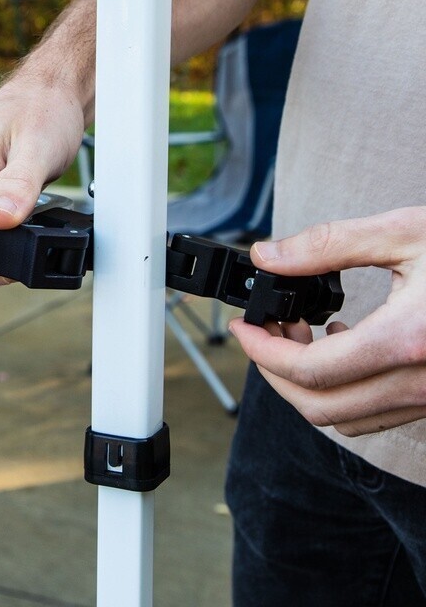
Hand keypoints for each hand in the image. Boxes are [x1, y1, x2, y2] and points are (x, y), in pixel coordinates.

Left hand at [229, 207, 425, 435]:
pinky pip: (378, 412)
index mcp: (408, 340)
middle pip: (320, 409)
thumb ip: (329, 244)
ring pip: (348, 419)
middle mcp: (422, 382)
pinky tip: (345, 342)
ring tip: (300, 332)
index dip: (262, 354)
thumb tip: (269, 256)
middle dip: (276, 375)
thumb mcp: (407, 231)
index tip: (242, 329)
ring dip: (308, 384)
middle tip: (264, 333)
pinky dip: (344, 389)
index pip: (310, 372)